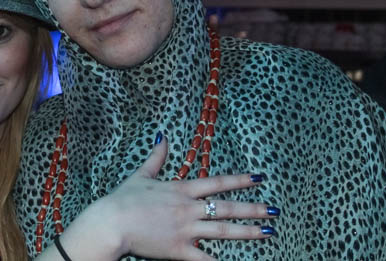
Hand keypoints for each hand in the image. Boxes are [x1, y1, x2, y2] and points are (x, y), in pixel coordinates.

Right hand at [56, 136, 277, 260]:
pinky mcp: (178, 250)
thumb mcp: (141, 175)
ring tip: (268, 232)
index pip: (217, 183)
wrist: (111, 224)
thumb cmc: (123, 200)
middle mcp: (188, 208)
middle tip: (275, 210)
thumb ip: (156, 157)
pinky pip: (204, 257)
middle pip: (227, 207)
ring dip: (247, 231)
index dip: (239, 180)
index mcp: (181, 190)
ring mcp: (185, 230)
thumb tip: (162, 136)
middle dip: (253, 208)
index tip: (259, 178)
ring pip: (223, 230)